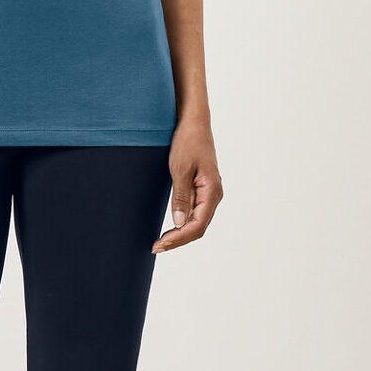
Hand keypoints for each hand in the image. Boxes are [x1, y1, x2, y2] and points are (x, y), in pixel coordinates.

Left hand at [152, 121, 222, 252]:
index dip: (179, 238)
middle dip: (178, 240)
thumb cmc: (188, 141)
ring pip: (197, 222)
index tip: (161, 244)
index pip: (197, 225)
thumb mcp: (179, 169)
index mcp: (212, 191)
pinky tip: (170, 227)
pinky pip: (194, 212)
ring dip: (180, 234)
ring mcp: (208, 192)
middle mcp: (213, 195)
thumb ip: (180, 197)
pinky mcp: (201, 189)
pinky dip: (182, 223)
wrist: (194, 123)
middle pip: (198, 227)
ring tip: (161, 242)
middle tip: (156, 247)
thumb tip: (178, 223)